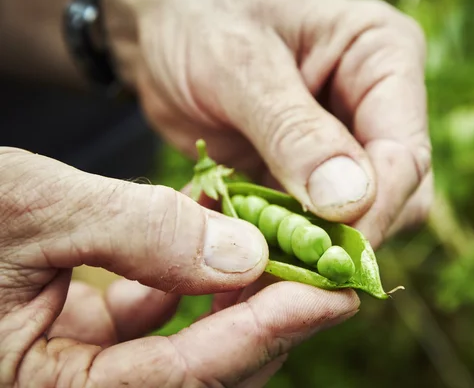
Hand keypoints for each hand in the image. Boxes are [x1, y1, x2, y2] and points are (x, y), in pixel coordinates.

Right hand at [0, 148, 358, 386]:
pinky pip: (154, 324)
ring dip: (236, 301)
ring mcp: (74, 371)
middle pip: (201, 378)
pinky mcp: (78, 340)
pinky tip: (214, 235)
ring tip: (281, 249)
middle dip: (267, 320)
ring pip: (185, 352)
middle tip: (326, 271)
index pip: (187, 377)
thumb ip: (139, 234)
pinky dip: (190, 282)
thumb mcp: (30, 208)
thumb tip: (244, 252)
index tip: (337, 291)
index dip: (268, 330)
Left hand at [103, 0, 432, 247]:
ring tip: (257, 277)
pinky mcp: (310, 175)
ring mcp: (345, 145)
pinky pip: (313, 228)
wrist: (165, 24)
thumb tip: (352, 201)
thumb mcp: (241, 64)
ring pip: (357, 223)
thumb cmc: (202, 16)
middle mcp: (376, 106)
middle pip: (395, 198)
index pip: (404, 153)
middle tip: (286, 277)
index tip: (328, 255)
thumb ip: (294, 131)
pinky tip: (244, 264)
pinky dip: (283, 251)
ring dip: (310, 256)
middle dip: (345, 242)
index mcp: (382, 58)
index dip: (374, 211)